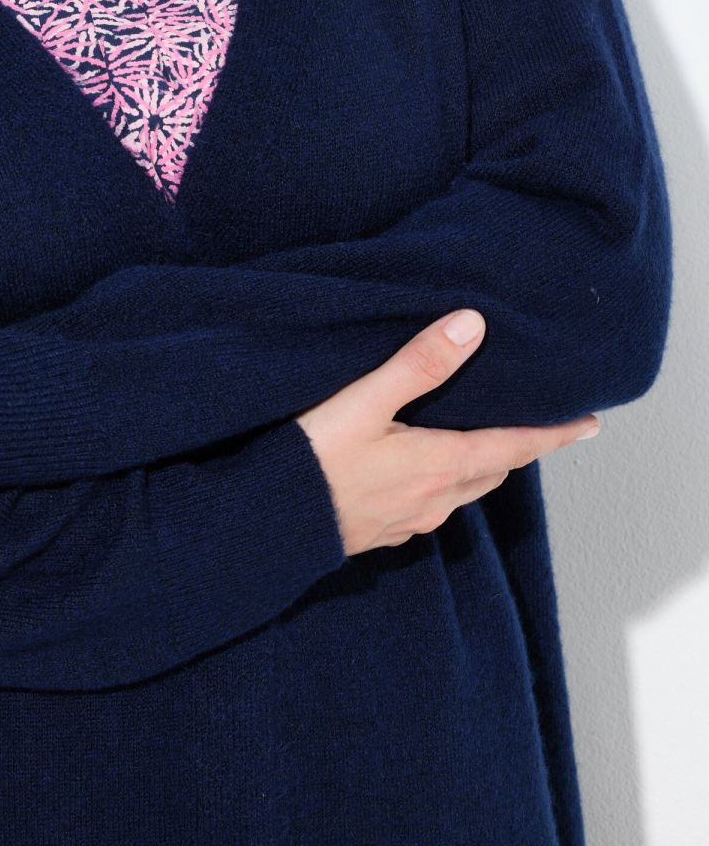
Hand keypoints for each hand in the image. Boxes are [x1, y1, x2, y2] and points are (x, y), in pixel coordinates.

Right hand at [297, 310, 600, 556]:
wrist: (266, 524)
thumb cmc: (313, 459)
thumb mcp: (364, 401)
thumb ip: (418, 364)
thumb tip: (472, 325)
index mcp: (439, 465)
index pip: (513, 447)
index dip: (552, 434)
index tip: (589, 424)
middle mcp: (434, 498)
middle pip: (492, 470)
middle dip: (517, 447)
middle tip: (535, 424)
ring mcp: (408, 519)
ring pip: (462, 489)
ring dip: (480, 464)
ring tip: (483, 437)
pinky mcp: (382, 529)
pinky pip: (431, 503)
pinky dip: (444, 480)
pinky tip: (422, 467)